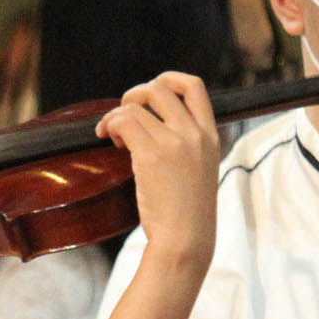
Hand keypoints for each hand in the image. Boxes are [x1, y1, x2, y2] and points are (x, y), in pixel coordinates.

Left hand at [95, 71, 219, 266]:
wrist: (186, 239)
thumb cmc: (187, 215)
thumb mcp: (198, 171)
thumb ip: (184, 146)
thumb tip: (151, 127)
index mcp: (210, 136)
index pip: (194, 87)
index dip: (168, 79)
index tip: (150, 93)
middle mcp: (194, 134)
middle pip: (160, 87)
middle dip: (135, 94)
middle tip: (124, 115)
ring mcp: (174, 143)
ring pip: (135, 106)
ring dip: (116, 116)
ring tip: (114, 137)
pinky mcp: (152, 155)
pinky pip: (123, 122)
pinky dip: (109, 125)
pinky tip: (108, 140)